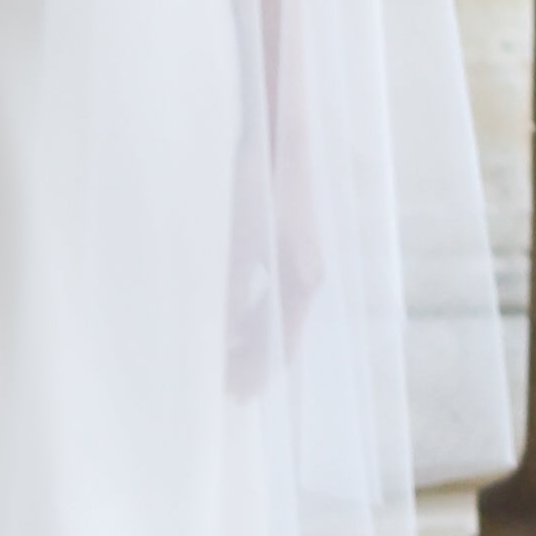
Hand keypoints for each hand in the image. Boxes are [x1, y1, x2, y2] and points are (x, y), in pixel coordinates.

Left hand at [226, 142, 325, 399]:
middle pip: (282, 335)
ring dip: (255, 343)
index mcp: (302, 281)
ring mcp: (302, 264)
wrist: (280, 140)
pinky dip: (258, 319)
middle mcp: (308, 277)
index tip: (233, 395)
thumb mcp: (241, 242)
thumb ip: (235, 292)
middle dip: (256, 364)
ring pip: (279, 318)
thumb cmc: (260, 186)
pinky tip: (238, 327)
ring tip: (231, 365)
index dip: (255, 370)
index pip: (279, 342)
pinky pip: (276, 298)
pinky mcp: (290, 250)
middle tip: (230, 393)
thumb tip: (227, 337)